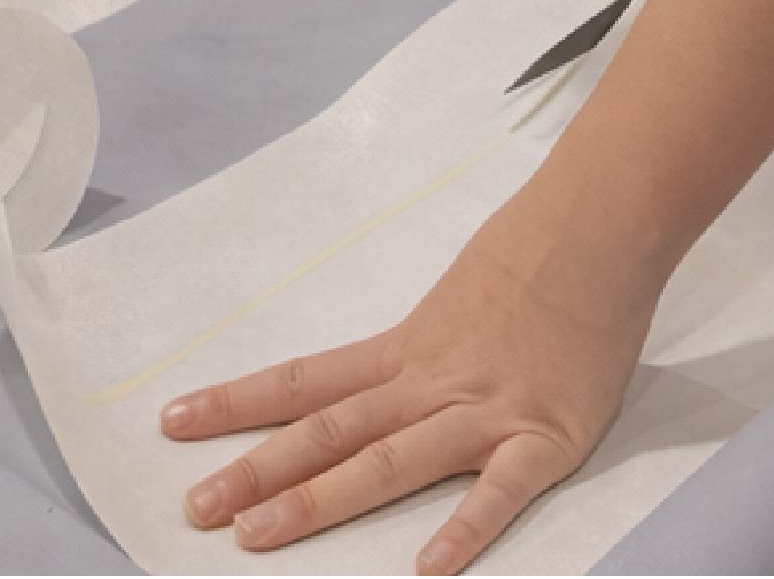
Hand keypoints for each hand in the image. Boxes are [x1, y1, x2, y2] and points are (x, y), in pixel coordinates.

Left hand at [162, 192, 656, 572]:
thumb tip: (373, 384)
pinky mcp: (545, 438)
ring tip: (256, 537)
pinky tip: (426, 569)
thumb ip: (416, 351)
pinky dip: (464, 530)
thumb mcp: (454, 301)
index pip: (303, 381)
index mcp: (404, 349)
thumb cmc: (532, 256)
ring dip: (318, 501)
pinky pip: (499, 492)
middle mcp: (429, 383)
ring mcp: (484, 413)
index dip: (235, 403)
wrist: (601, 229)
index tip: (172, 423)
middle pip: (328, 431)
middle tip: (195, 509)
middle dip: (257, 472)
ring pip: (387, 462)